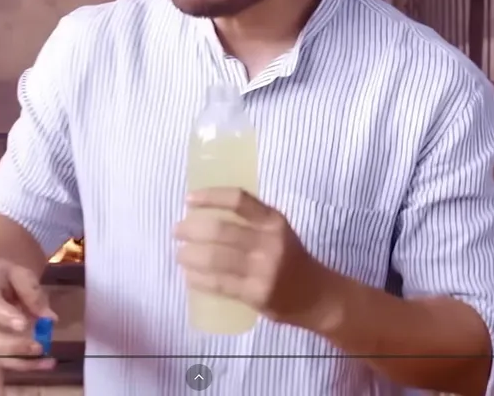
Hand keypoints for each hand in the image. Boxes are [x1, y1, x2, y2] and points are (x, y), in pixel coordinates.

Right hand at [0, 262, 57, 395]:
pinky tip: (0, 395)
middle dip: (13, 346)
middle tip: (39, 348)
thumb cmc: (6, 275)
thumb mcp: (20, 273)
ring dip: (19, 363)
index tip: (23, 324)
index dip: (6, 317)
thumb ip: (33, 293)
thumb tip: (50, 319)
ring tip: (48, 363)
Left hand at [175, 188, 336, 328]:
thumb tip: (204, 213)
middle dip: (191, 229)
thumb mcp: (278, 231)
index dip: (210, 197)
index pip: (239, 200)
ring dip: (190, 255)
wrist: (316, 296)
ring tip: (180, 255)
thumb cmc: (291, 258)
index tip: (188, 200)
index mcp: (274, 221)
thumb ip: (251, 221)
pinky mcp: (256, 295)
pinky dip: (199, 279)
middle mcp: (269, 243)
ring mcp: (262, 270)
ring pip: (215, 258)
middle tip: (177, 231)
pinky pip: (219, 284)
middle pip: (220, 230)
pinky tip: (190, 276)